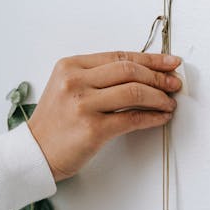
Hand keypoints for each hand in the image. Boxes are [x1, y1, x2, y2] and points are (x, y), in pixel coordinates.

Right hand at [27, 51, 181, 181]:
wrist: (35, 153)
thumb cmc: (54, 123)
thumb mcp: (68, 88)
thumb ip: (98, 77)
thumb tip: (142, 73)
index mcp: (70, 66)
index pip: (119, 56)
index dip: (150, 58)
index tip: (169, 62)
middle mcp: (75, 82)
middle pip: (129, 70)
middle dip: (159, 76)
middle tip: (174, 83)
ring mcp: (83, 105)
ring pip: (134, 92)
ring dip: (159, 97)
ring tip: (169, 102)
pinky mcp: (92, 129)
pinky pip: (132, 119)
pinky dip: (152, 117)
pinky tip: (161, 117)